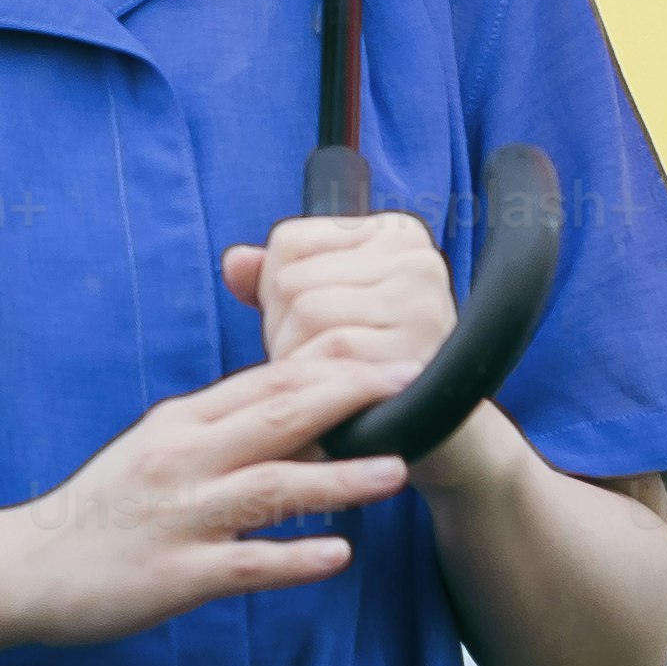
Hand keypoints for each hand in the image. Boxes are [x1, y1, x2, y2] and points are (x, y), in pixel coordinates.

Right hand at [0, 342, 413, 648]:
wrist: (24, 567)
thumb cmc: (100, 511)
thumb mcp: (154, 453)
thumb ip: (218, 435)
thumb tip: (300, 426)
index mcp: (179, 424)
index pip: (264, 384)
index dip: (330, 368)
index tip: (386, 356)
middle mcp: (182, 460)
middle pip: (277, 418)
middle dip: (348, 400)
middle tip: (409, 388)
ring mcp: (180, 517)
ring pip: (272, 487)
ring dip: (339, 478)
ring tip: (395, 471)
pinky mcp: (176, 574)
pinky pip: (247, 564)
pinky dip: (295, 559)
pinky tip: (338, 557)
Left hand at [230, 206, 451, 389]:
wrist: (432, 431)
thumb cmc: (369, 359)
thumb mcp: (327, 305)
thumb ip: (276, 277)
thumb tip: (234, 262)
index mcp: (396, 234)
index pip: (289, 241)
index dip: (274, 291)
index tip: (306, 324)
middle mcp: (417, 259)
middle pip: (291, 279)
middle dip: (282, 329)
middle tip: (311, 359)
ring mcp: (421, 303)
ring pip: (305, 312)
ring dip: (294, 357)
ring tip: (320, 376)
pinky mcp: (415, 349)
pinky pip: (330, 353)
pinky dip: (316, 379)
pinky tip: (331, 397)